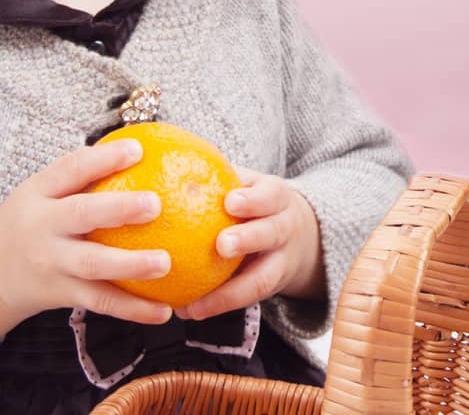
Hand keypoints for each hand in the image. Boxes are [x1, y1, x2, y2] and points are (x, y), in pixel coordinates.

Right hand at [0, 138, 176, 325]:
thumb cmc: (30, 222)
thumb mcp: (40, 194)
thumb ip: (81, 176)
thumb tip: (144, 149)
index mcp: (38, 193)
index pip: (70, 170)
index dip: (103, 159)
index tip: (138, 149)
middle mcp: (42, 227)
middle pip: (80, 215)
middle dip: (119, 208)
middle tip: (156, 204)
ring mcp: (52, 264)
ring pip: (93, 265)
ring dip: (131, 265)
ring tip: (165, 263)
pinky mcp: (62, 294)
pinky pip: (101, 302)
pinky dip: (133, 309)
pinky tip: (164, 310)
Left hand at [174, 165, 323, 320]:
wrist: (303, 237)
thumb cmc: (259, 204)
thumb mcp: (249, 184)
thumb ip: (218, 175)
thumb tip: (165, 158)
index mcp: (277, 198)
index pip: (269, 195)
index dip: (253, 199)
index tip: (230, 201)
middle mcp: (284, 230)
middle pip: (272, 233)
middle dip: (249, 238)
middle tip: (222, 244)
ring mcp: (281, 262)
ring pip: (263, 279)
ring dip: (229, 292)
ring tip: (194, 304)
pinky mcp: (270, 288)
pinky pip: (245, 300)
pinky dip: (216, 306)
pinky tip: (186, 310)